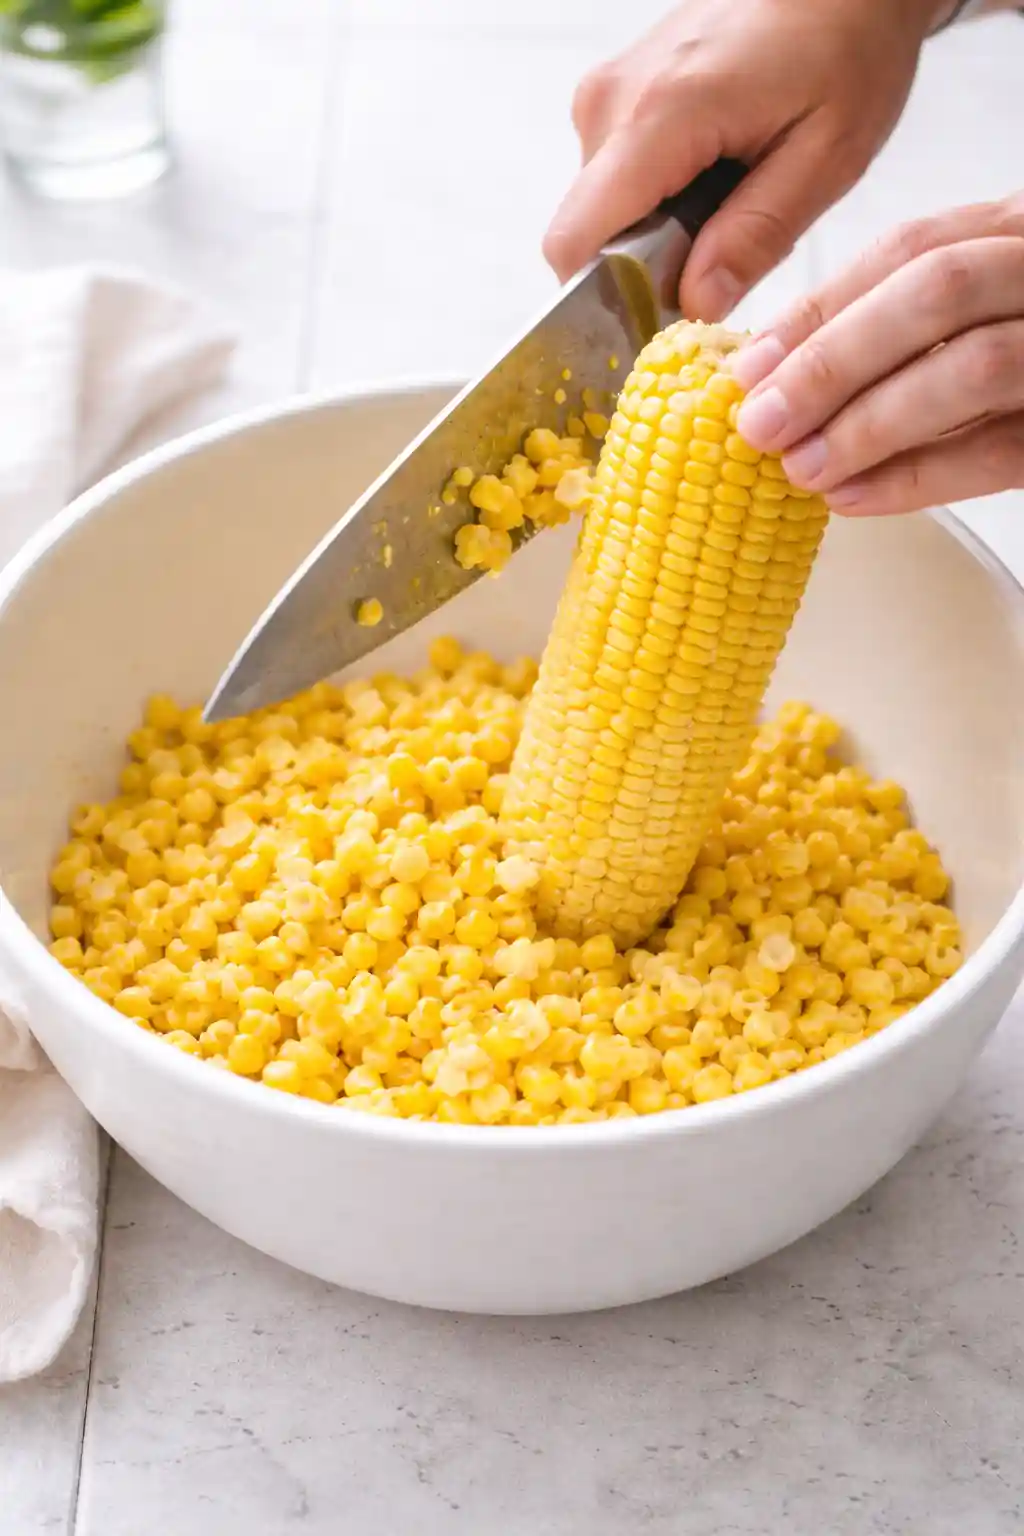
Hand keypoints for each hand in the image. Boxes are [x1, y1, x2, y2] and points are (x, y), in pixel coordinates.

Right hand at [543, 0, 939, 320]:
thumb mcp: (826, 157)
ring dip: (656, 230)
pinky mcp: (615, 92)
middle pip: (587, 233)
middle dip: (644, 265)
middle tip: (724, 246)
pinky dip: (656, 198)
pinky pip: (613, 177)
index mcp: (661, 116)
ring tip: (729, 196)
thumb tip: (694, 305)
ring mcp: (607, 91)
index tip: (663, 313)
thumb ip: (756, 236)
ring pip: (600, 209)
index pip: (575, 240)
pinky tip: (714, 173)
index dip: (606, 298)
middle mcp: (613, 100)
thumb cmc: (848, 48)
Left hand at [731, 196, 1023, 514]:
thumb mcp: (981, 301)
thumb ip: (902, 316)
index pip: (912, 248)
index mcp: (1021, 226)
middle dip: (835, 360)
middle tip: (761, 425)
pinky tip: (854, 500)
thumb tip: (775, 367)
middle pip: (938, 292)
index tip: (749, 367)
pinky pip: (1003, 450)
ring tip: (802, 470)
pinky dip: (920, 477)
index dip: (822, 308)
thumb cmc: (1023, 342)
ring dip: (871, 423)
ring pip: (974, 366)